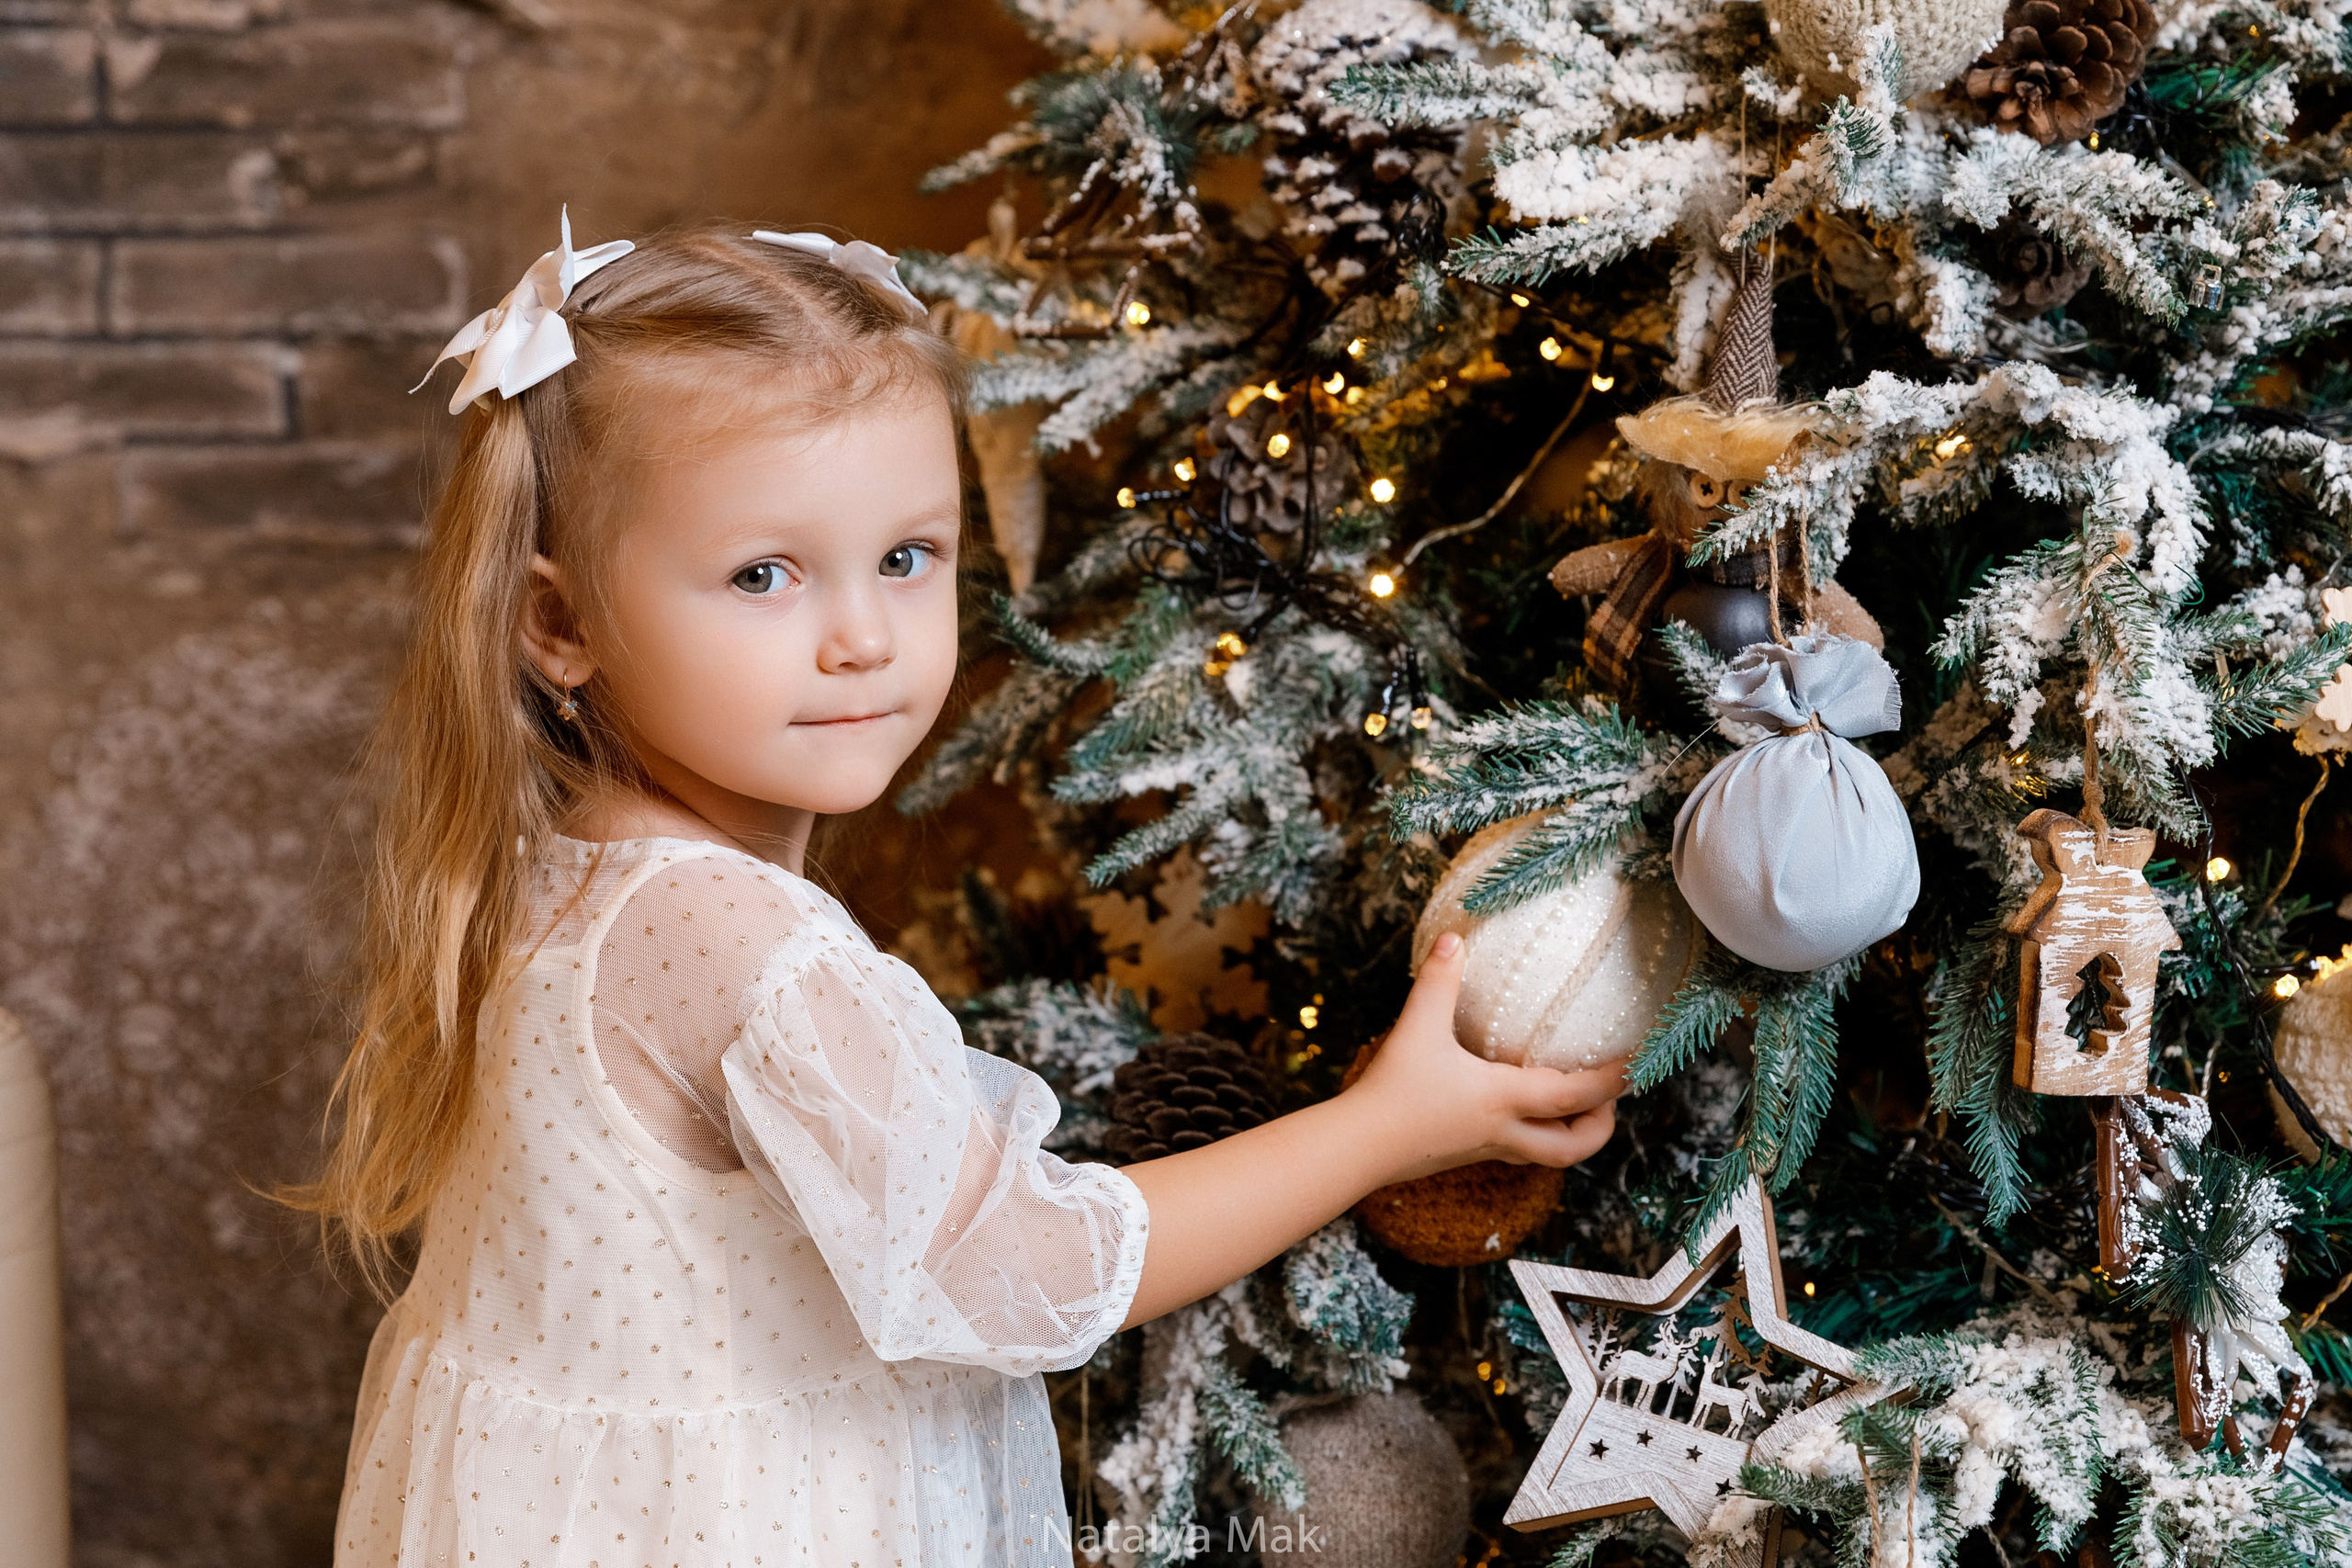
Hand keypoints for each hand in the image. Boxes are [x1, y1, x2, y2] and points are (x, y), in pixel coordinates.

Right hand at [1343, 931, 1624, 1184]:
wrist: (1356, 1148)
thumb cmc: (1391, 1091)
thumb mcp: (1416, 1029)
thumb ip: (1438, 981)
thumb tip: (1454, 938)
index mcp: (1502, 1099)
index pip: (1573, 1095)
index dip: (1611, 1081)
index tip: (1637, 1062)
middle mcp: (1503, 1130)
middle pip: (1573, 1147)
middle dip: (1602, 1124)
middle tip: (1608, 1094)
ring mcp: (1486, 1147)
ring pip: (1548, 1155)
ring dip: (1572, 1133)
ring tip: (1574, 1100)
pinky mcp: (1466, 1153)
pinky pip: (1517, 1148)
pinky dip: (1536, 1132)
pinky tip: (1520, 1106)